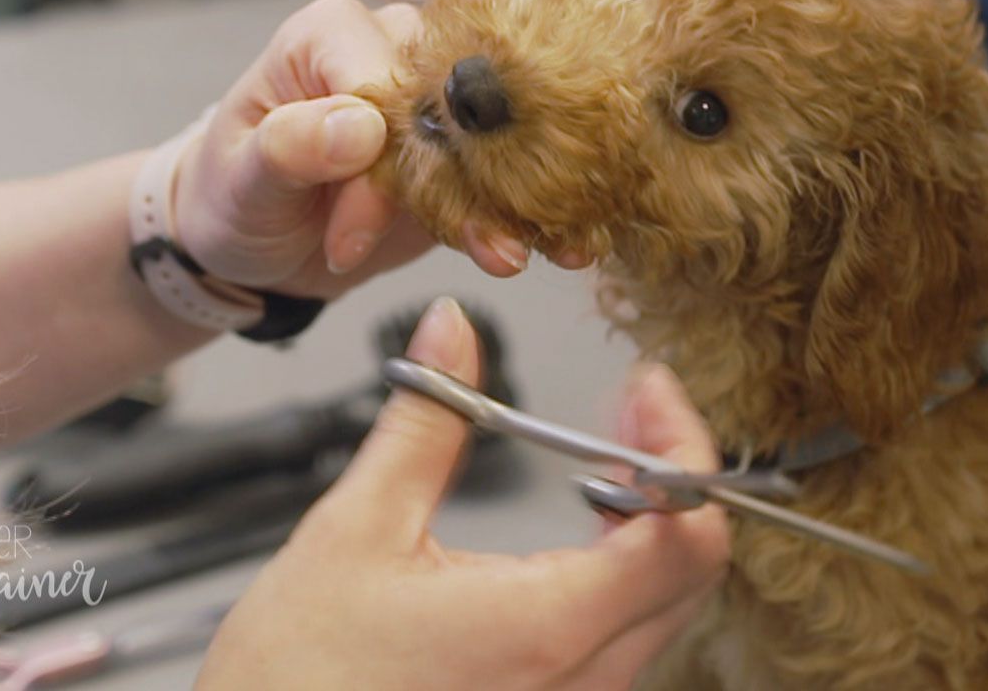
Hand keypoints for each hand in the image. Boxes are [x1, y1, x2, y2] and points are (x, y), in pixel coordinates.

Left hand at [171, 0, 572, 288]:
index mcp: (334, 32)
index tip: (348, 238)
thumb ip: (290, 146)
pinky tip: (555, 248)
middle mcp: (396, 49)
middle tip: (487, 250)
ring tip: (517, 256)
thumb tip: (359, 126)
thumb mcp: (240, 177)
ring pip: (493, 139)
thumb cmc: (231, 191)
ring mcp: (437, 102)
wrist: (251, 241)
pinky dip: (524, 217)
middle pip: (458, 100)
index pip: (386, 85)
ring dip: (513, 203)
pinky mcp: (461, 155)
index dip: (380, 163)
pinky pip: (501, 178)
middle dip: (473, 180)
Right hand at [199, 299, 730, 689]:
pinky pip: (625, 642)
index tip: (645, 391)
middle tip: (627, 412)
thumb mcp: (353, 531)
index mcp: (548, 627)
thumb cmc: (294, 682)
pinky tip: (580, 537)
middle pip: (693, 569)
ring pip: (665, 607)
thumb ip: (423, 423)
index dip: (680, 444)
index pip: (686, 532)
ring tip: (604, 464)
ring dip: (651, 525)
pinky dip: (625, 575)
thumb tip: (453, 332)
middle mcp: (583, 683)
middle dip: (671, 474)